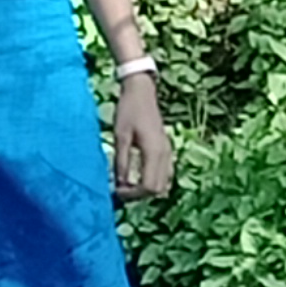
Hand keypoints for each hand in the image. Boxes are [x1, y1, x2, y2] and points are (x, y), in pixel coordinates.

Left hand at [109, 75, 174, 199]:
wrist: (142, 92)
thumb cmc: (128, 111)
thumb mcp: (120, 137)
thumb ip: (122, 162)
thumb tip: (120, 184)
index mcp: (154, 152)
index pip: (149, 187)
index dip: (133, 194)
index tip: (116, 190)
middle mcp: (165, 155)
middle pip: (158, 189)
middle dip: (139, 194)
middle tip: (121, 189)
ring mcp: (168, 153)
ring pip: (163, 183)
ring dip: (146, 188)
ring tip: (128, 184)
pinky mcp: (166, 150)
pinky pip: (164, 174)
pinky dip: (151, 180)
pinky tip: (137, 175)